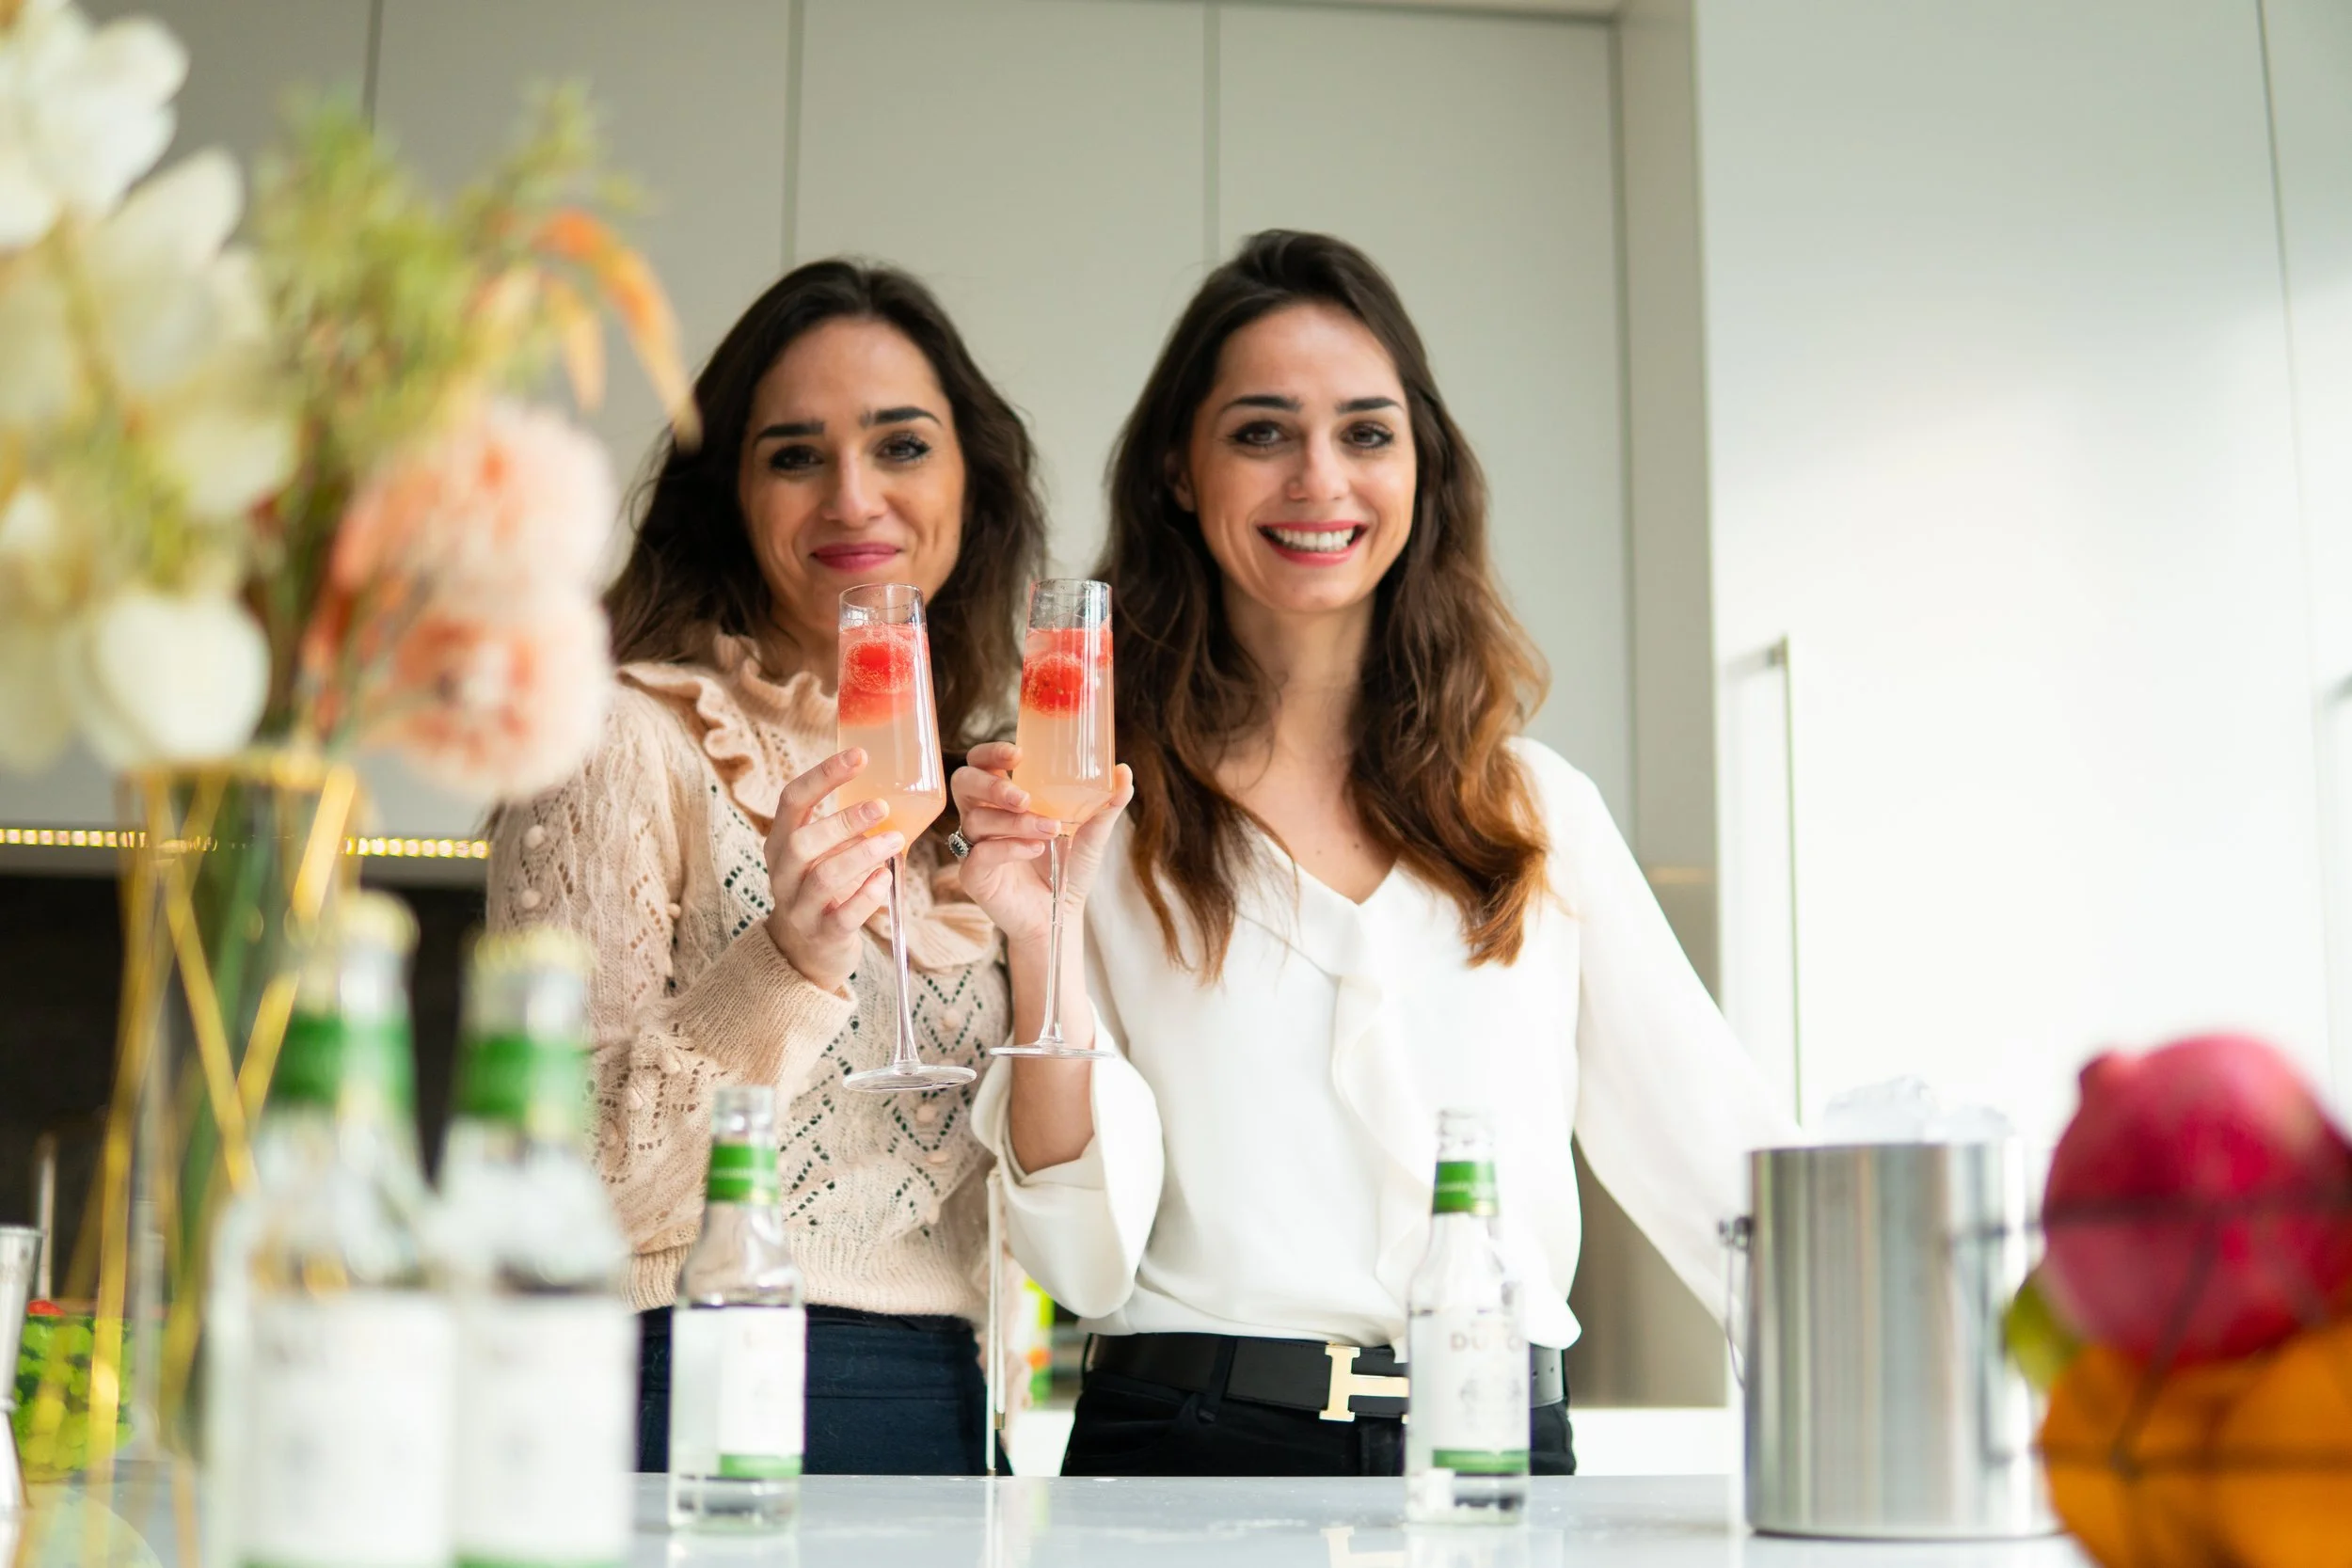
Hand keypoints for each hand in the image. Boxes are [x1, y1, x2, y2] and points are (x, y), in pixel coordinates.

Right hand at [762, 748, 903, 994]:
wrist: (806, 950)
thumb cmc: (824, 887)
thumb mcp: (822, 852)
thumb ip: (843, 826)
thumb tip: (892, 786)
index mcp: (780, 841)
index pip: (792, 800)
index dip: (823, 775)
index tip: (859, 755)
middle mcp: (782, 872)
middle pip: (802, 841)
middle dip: (843, 820)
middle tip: (882, 805)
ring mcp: (798, 907)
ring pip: (823, 878)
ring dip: (862, 855)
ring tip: (895, 840)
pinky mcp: (821, 935)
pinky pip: (842, 916)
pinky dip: (867, 895)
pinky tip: (886, 878)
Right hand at [949, 743, 1132, 946]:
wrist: (1061, 915)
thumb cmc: (1069, 868)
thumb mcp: (1092, 832)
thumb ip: (1106, 803)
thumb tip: (1124, 771)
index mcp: (1004, 797)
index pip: (981, 762)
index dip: (991, 752)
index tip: (1018, 755)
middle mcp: (984, 816)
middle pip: (964, 783)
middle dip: (992, 785)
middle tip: (1024, 798)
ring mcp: (975, 845)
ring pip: (977, 820)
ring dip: (1015, 822)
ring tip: (1050, 830)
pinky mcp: (974, 875)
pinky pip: (979, 854)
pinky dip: (1007, 848)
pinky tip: (1033, 849)